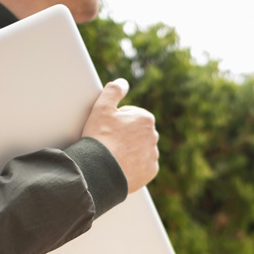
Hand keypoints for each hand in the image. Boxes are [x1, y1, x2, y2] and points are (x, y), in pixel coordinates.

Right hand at [82, 78, 158, 192]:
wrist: (100, 170)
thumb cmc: (100, 138)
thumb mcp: (102, 108)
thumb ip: (113, 90)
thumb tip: (123, 82)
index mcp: (145, 118)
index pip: (130, 115)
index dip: (115, 121)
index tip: (106, 130)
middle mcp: (154, 136)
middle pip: (136, 132)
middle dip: (124, 135)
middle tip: (108, 143)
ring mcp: (153, 155)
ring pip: (139, 149)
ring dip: (129, 151)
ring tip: (113, 156)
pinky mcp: (150, 171)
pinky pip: (142, 166)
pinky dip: (133, 166)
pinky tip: (120, 166)